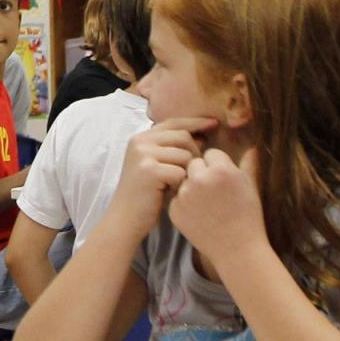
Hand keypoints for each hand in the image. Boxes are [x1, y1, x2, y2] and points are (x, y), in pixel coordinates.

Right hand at [107, 117, 212, 236]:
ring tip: (176, 185)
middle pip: (183, 137)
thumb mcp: (155, 165)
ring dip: (187, 172)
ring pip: (185, 155)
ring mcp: (143, 155)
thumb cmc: (145, 194)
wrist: (125, 218)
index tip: (214, 124)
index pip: (174, 122)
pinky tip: (171, 193)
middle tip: (191, 173)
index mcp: (141, 137)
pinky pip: (181, 172)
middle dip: (194, 154)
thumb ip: (172, 148)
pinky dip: (181, 184)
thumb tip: (201, 136)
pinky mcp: (149, 171)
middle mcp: (140, 142)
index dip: (196, 122)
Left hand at [168, 147, 267, 258]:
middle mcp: (200, 179)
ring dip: (192, 186)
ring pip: (183, 179)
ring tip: (208, 204)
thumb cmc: (248, 216)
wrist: (236, 249)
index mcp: (221, 170)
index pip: (211, 153)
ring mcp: (184, 195)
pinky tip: (199, 214)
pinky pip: (177, 197)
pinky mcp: (174, 209)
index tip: (225, 180)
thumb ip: (248, 162)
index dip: (218, 165)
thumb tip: (251, 145)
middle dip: (203, 173)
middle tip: (215, 192)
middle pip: (194, 163)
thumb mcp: (250, 186)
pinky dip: (185, 202)